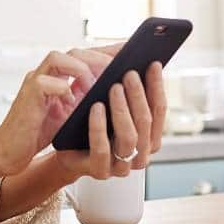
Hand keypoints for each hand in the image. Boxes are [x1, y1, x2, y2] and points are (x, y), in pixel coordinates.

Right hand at [0, 48, 114, 175]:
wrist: (10, 150)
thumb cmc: (39, 132)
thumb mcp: (70, 113)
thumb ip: (85, 98)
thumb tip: (115, 91)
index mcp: (57, 76)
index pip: (85, 55)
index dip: (107, 51)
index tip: (131, 51)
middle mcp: (45, 73)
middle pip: (74, 51)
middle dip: (98, 57)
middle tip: (118, 68)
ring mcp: (34, 82)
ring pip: (58, 58)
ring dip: (81, 69)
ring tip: (96, 85)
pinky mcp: (27, 96)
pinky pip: (45, 83)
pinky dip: (63, 89)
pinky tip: (74, 102)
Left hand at [54, 59, 167, 178]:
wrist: (64, 149)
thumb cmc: (90, 121)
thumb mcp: (109, 102)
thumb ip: (125, 85)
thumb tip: (133, 52)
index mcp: (149, 138)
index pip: (159, 110)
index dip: (157, 86)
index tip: (153, 64)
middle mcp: (140, 155)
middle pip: (146, 122)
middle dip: (138, 95)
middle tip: (129, 73)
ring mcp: (121, 166)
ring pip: (129, 137)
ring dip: (122, 110)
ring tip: (114, 87)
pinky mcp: (99, 171)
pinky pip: (102, 149)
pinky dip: (99, 126)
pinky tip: (95, 107)